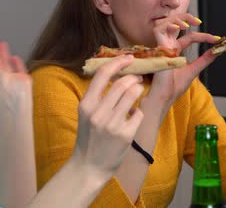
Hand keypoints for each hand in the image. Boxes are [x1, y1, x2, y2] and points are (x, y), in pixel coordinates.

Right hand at [72, 55, 144, 179]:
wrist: (89, 167)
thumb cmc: (89, 138)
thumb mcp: (86, 114)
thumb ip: (97, 96)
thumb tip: (116, 74)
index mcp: (86, 105)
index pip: (102, 74)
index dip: (118, 62)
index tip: (128, 58)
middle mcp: (98, 113)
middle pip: (122, 83)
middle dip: (133, 76)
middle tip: (137, 77)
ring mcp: (112, 125)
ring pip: (133, 95)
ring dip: (138, 90)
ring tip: (138, 91)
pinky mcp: (125, 135)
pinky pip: (138, 114)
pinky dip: (138, 111)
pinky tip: (134, 115)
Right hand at [143, 13, 218, 115]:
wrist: (165, 95)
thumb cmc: (174, 87)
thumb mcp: (194, 69)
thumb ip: (204, 60)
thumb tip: (217, 51)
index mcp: (174, 50)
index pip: (189, 37)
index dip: (203, 36)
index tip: (217, 39)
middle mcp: (167, 46)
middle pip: (174, 24)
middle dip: (186, 18)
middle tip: (199, 22)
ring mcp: (161, 45)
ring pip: (166, 23)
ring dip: (178, 19)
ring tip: (190, 24)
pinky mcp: (157, 47)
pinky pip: (158, 29)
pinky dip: (169, 24)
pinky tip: (180, 27)